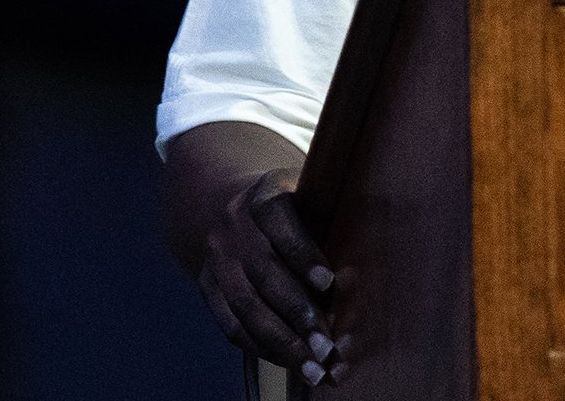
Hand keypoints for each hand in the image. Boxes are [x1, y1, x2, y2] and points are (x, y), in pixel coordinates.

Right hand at [198, 166, 347, 384]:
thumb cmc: (295, 209)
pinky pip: (231, 326)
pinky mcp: (208, 288)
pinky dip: (262, 348)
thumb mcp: (311, 199)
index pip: (279, 221)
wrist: (231, 209)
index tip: (328, 282)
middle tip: (327, 345)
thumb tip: (357, 278)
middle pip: (263, 271)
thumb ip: (329, 227)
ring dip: (281, 341)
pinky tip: (290, 362)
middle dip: (297, 312)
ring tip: (313, 367)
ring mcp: (218, 259)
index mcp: (264, 196)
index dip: (302, 253)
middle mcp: (234, 226)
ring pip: (245, 305)